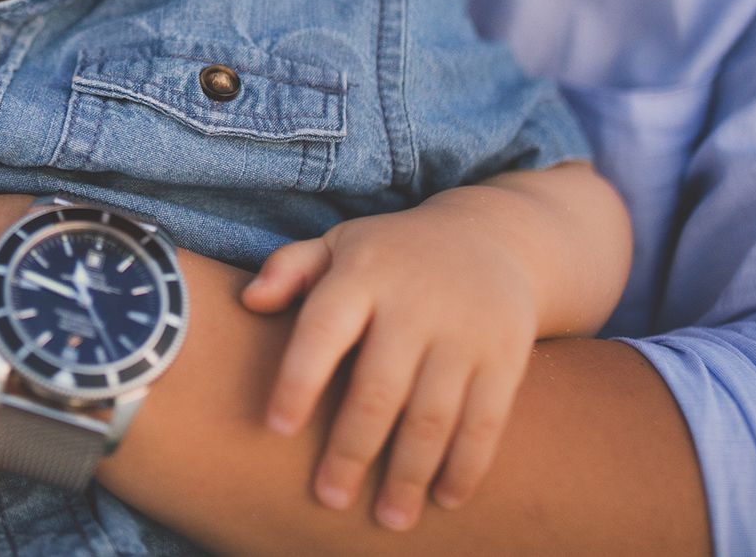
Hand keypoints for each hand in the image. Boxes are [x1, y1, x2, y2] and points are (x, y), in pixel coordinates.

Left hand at [241, 205, 538, 532]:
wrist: (493, 238)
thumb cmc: (393, 255)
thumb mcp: (340, 244)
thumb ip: (289, 268)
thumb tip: (249, 301)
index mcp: (362, 274)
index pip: (322, 330)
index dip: (298, 380)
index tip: (276, 429)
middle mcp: (414, 302)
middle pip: (378, 389)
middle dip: (352, 450)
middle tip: (329, 497)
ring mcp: (464, 330)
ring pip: (433, 415)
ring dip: (408, 473)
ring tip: (388, 518)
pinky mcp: (506, 355)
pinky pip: (486, 421)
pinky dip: (466, 466)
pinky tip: (444, 498)